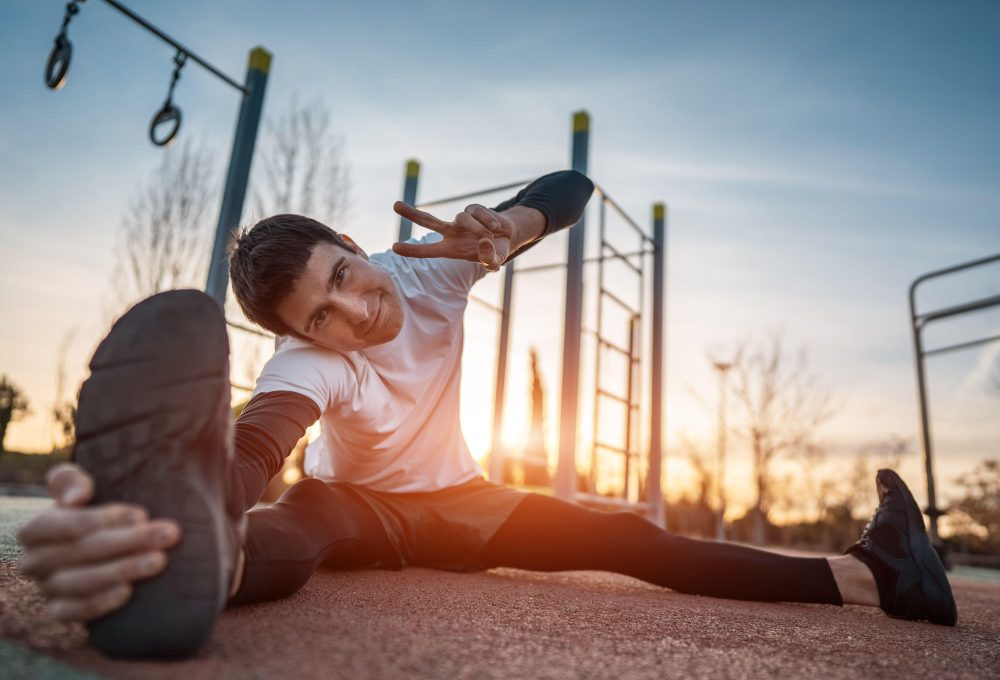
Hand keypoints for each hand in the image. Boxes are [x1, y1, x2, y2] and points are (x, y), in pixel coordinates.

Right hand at [16, 463, 180, 622]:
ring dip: (123, 570)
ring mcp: (46, 588)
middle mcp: (34, 561)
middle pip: (83, 551)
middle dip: (130, 541)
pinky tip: (128, 591)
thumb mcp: (79, 489)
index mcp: (34, 530)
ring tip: (159, 560)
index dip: (106, 519)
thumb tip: (76, 497)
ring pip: (82, 581)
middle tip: (169, 534)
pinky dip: (101, 602)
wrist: (97, 549)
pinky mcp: (59, 611)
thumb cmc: (90, 512)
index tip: (142, 515)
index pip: (69, 524)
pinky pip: (76, 611)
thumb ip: (70, 481)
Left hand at [391, 201, 515, 270]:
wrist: (507, 237)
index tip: (394, 247)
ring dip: (477, 228)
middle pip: (428, 221)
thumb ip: (489, 258)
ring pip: (462, 218)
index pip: (428, 250)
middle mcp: (451, 232)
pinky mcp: (473, 209)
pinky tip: (495, 227)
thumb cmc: (494, 252)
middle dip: (412, 213)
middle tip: (395, 205)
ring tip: (489, 236)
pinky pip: (477, 211)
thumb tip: (484, 242)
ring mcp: (461, 220)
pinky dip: (487, 220)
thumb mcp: (493, 262)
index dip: (412, 250)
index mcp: (450, 249)